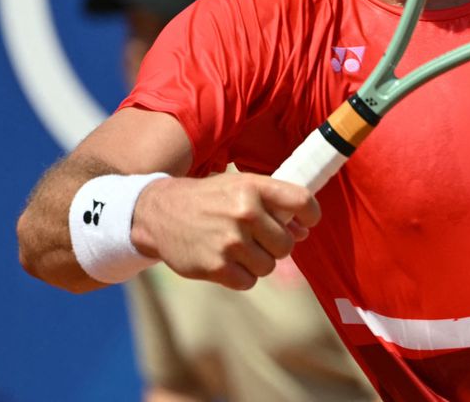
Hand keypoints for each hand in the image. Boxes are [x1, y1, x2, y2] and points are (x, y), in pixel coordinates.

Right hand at [130, 172, 320, 289]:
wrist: (158, 213)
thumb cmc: (208, 199)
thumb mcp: (239, 188)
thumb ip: (273, 206)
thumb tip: (303, 231)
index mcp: (254, 187)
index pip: (303, 202)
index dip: (310, 215)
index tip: (303, 222)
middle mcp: (245, 212)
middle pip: (287, 244)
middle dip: (275, 245)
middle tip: (255, 238)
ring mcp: (231, 241)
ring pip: (269, 266)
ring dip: (257, 262)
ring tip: (236, 248)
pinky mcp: (216, 266)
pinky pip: (249, 281)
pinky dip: (240, 276)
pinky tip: (225, 260)